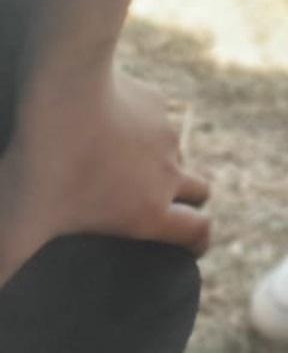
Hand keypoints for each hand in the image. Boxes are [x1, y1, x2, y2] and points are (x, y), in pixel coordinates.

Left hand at [0, 69, 209, 285]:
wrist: (67, 88)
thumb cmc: (46, 163)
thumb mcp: (17, 229)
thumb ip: (6, 267)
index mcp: (147, 211)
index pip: (197, 233)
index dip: (197, 245)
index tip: (191, 251)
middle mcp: (169, 173)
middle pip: (200, 190)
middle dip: (189, 201)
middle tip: (161, 208)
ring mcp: (167, 134)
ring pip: (176, 154)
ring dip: (161, 163)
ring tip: (120, 165)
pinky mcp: (155, 102)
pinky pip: (157, 120)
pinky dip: (142, 129)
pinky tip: (107, 125)